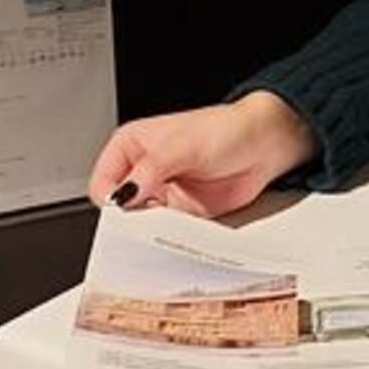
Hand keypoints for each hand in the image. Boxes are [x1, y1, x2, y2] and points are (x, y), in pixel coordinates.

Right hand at [86, 91, 317, 217]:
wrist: (264, 144)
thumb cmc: (225, 130)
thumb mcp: (182, 146)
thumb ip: (149, 171)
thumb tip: (123, 194)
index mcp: (130, 147)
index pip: (103, 182)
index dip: (113, 199)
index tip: (126, 209)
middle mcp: (143, 172)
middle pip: (120, 208)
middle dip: (129, 221)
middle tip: (145, 226)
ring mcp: (162, 194)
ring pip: (143, 224)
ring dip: (152, 231)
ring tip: (167, 228)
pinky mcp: (183, 213)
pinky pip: (168, 233)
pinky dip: (173, 238)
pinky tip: (181, 235)